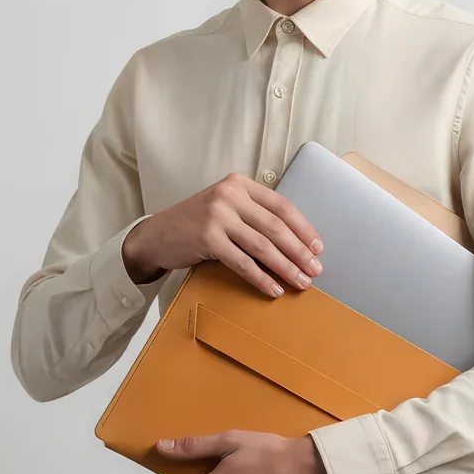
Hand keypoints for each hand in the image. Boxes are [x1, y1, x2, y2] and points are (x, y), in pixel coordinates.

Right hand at [121, 173, 323, 295]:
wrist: (156, 236)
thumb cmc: (195, 224)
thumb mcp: (225, 208)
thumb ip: (253, 214)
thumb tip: (294, 241)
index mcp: (239, 184)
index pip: (281, 205)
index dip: (303, 228)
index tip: (317, 247)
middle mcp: (229, 195)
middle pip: (276, 227)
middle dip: (299, 251)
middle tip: (315, 270)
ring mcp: (218, 216)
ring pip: (263, 246)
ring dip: (286, 267)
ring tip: (301, 282)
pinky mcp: (208, 238)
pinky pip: (243, 262)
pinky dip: (261, 278)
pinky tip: (274, 289)